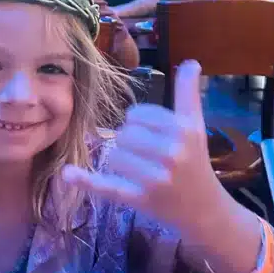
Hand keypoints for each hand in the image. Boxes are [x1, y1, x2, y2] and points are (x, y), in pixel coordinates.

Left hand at [63, 61, 221, 234]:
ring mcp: (154, 178)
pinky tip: (67, 174)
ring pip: (114, 155)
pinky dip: (86, 181)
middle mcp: (171, 152)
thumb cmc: (196, 163)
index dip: (141, 123)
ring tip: (140, 170)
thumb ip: (189, 93)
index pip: (138, 114)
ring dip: (120, 161)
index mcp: (183, 130)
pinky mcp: (140, 200)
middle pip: (124, 133)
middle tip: (148, 156)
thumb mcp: (196, 126)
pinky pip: (107, 186)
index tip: (154, 136)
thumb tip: (191, 62)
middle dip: (130, 142)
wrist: (206, 211)